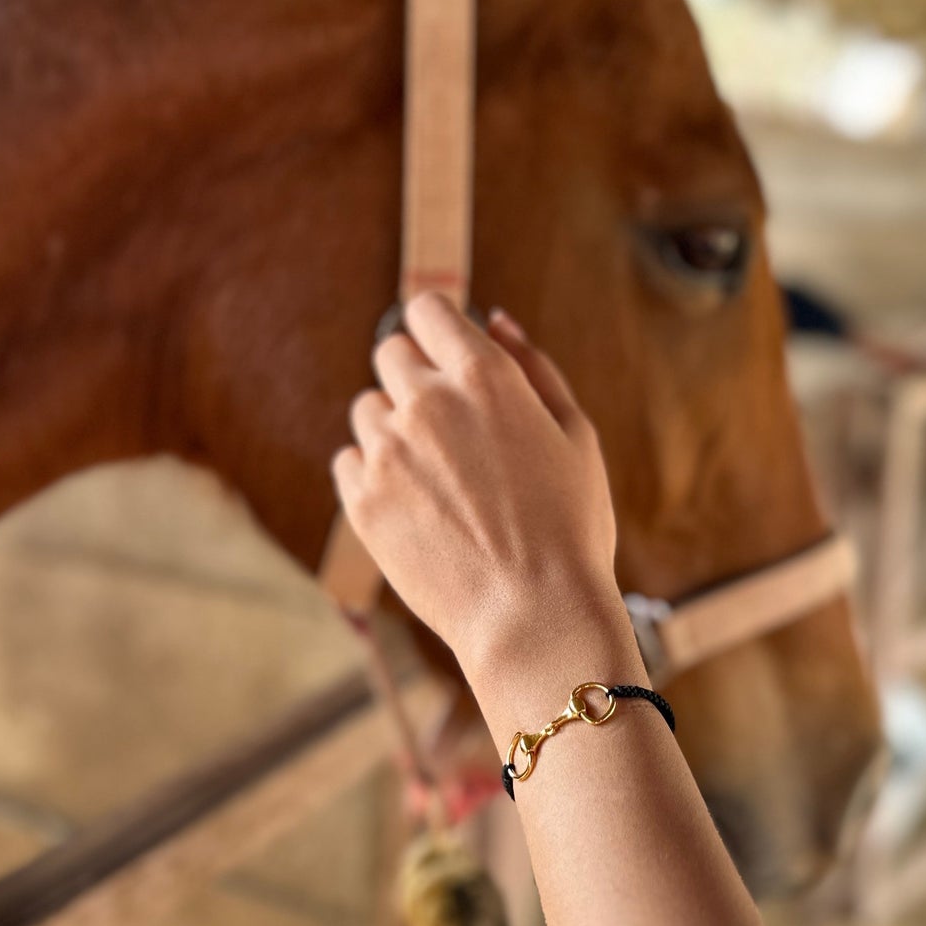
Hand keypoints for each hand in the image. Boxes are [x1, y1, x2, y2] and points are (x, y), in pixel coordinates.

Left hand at [331, 294, 620, 681]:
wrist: (532, 616)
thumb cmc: (570, 528)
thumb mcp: (576, 436)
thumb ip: (535, 367)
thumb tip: (495, 319)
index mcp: (484, 376)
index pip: (428, 310)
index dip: (439, 329)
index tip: (449, 357)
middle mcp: (427, 403)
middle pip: (391, 353)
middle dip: (416, 378)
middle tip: (452, 430)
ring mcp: (387, 452)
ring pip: (367, 409)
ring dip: (394, 428)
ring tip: (438, 479)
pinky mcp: (361, 501)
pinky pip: (348, 461)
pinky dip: (373, 474)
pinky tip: (415, 506)